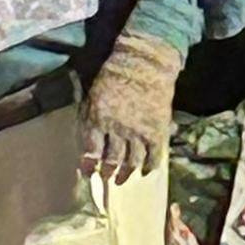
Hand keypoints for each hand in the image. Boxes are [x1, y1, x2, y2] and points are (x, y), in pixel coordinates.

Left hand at [78, 31, 182, 183]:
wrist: (143, 64)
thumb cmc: (112, 77)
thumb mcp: (91, 97)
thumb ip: (89, 119)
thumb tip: (90, 140)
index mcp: (97, 120)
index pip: (91, 150)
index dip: (89, 165)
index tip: (88, 173)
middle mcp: (116, 129)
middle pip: (111, 159)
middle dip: (107, 172)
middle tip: (106, 179)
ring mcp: (138, 131)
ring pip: (132, 160)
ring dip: (126, 173)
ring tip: (122, 180)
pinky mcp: (157, 130)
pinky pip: (154, 154)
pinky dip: (150, 165)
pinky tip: (146, 171)